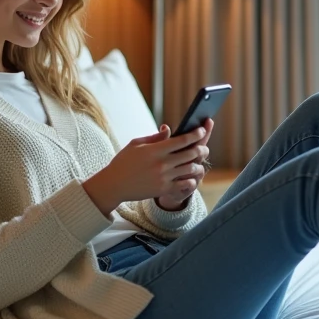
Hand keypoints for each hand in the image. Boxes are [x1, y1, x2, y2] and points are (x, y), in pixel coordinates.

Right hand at [82, 125, 208, 216]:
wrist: (114, 185)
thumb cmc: (123, 162)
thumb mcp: (136, 144)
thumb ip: (155, 137)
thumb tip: (169, 129)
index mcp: (156, 150)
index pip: (182, 140)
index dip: (195, 134)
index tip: (202, 130)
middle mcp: (162, 163)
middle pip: (191, 154)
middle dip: (201, 149)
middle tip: (204, 147)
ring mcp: (164, 177)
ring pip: (190, 169)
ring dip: (198, 165)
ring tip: (199, 162)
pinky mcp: (163, 189)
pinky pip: (184, 185)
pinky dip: (191, 180)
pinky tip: (191, 176)